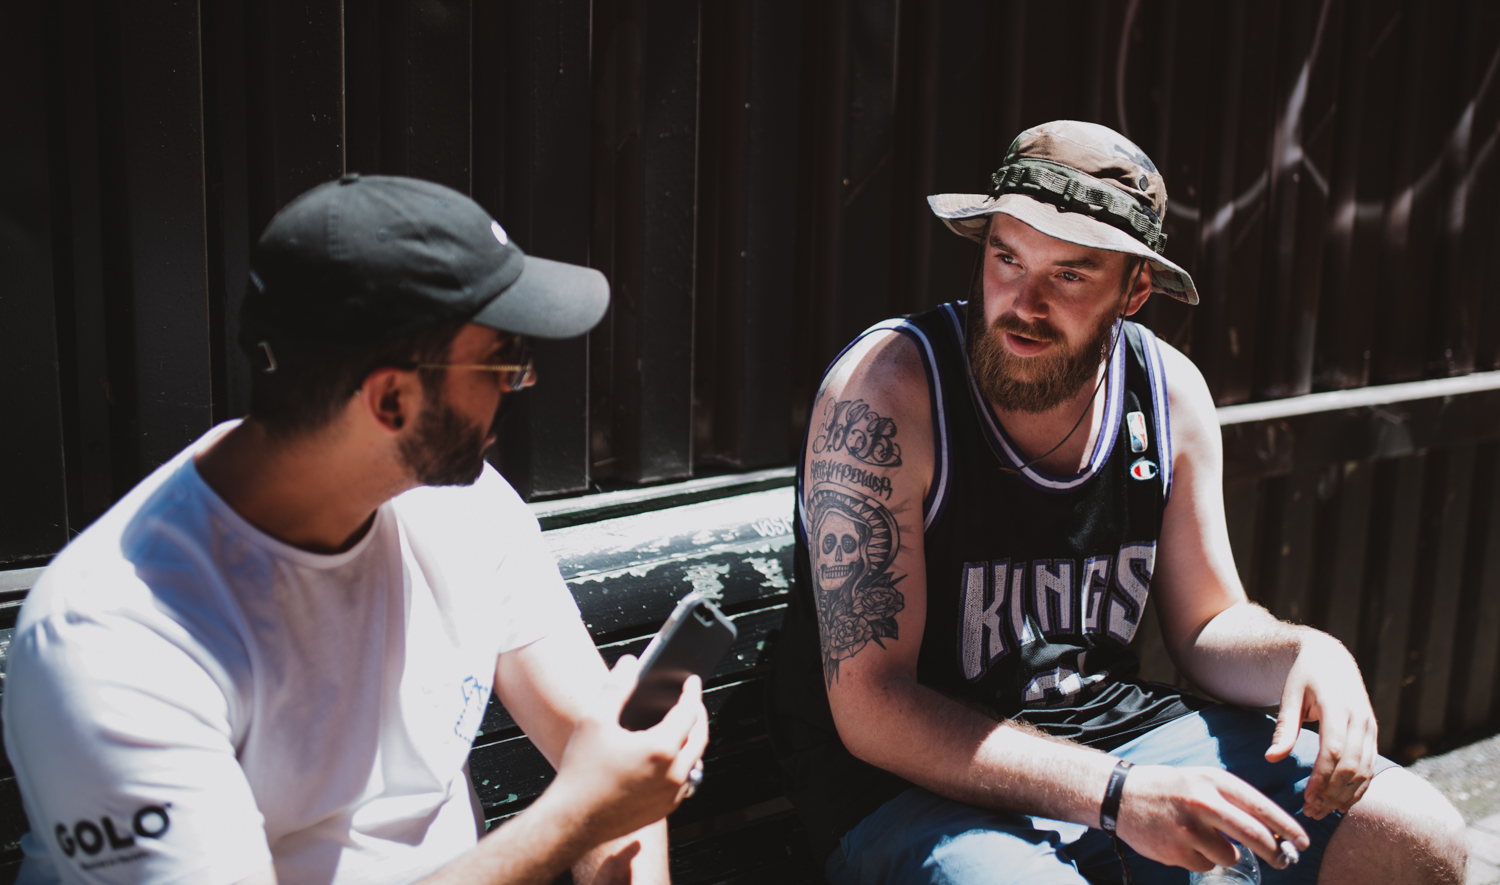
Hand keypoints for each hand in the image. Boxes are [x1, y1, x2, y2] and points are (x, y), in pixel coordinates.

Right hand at [547, 655, 708, 845]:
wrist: (572, 820)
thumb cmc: (581, 772)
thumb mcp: (594, 720)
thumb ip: (616, 687)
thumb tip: (630, 664)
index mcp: (661, 749)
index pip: (689, 712)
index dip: (691, 693)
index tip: (691, 681)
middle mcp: (673, 773)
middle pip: (700, 736)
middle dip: (699, 715)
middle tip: (692, 701)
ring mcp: (671, 794)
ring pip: (695, 761)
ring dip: (693, 741)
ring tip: (684, 727)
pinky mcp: (664, 809)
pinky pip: (685, 782)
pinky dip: (684, 765)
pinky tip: (670, 758)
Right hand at [1115, 764, 1309, 871]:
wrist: (1120, 795)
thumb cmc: (1169, 788)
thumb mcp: (1201, 781)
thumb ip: (1232, 801)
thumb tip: (1270, 831)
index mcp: (1212, 781)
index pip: (1260, 806)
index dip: (1286, 827)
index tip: (1302, 841)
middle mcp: (1202, 802)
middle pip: (1253, 835)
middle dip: (1275, 852)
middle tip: (1283, 860)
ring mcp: (1188, 828)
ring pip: (1230, 855)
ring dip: (1226, 853)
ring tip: (1203, 839)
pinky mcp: (1175, 850)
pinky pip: (1206, 864)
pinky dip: (1202, 859)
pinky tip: (1184, 844)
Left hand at [1265, 634, 1377, 818]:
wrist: (1330, 658)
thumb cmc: (1304, 677)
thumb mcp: (1289, 695)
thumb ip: (1284, 727)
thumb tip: (1271, 759)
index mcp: (1337, 706)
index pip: (1334, 750)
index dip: (1322, 777)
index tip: (1307, 798)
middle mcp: (1359, 718)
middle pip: (1351, 765)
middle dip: (1332, 792)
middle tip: (1312, 812)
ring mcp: (1370, 727)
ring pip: (1364, 769)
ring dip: (1346, 794)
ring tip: (1323, 812)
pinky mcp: (1373, 734)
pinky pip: (1371, 766)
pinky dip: (1359, 787)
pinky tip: (1342, 803)